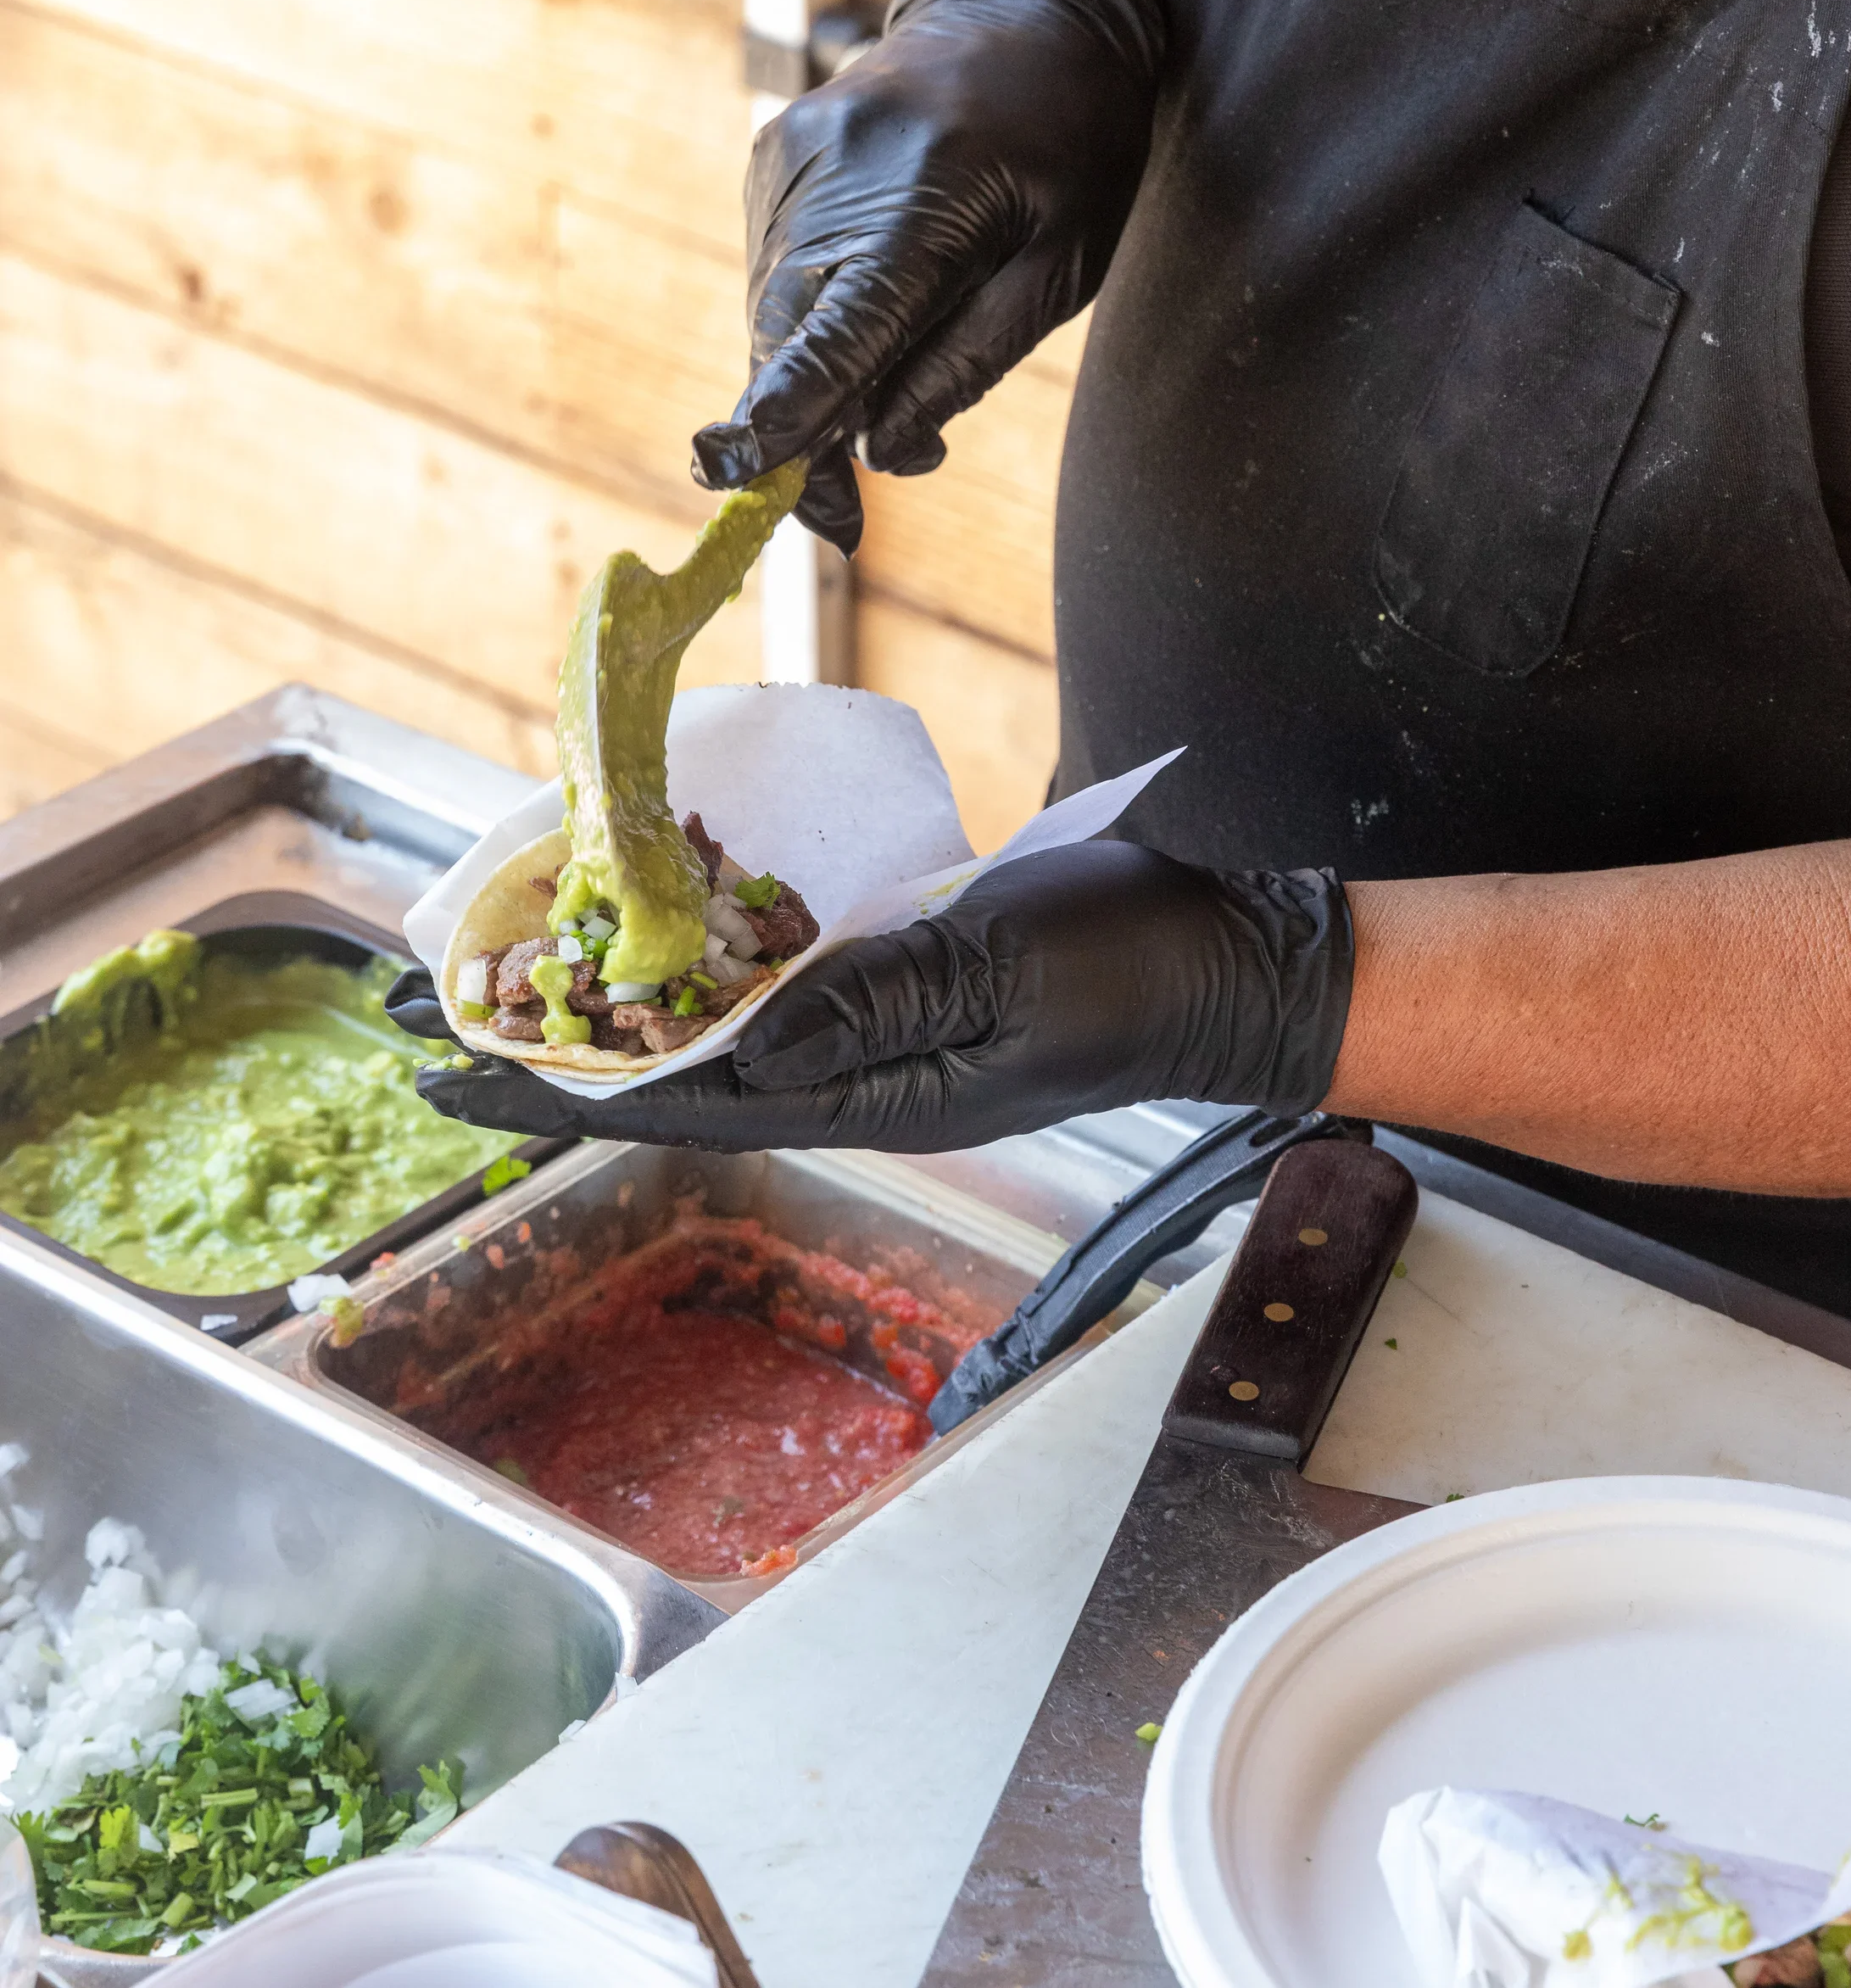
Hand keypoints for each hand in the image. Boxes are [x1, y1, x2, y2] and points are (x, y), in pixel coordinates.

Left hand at [396, 842, 1353, 1154]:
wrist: (1232, 961)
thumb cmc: (1133, 965)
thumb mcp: (1004, 968)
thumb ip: (876, 997)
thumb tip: (742, 1041)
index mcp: (875, 1095)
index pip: (681, 1107)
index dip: (554, 1091)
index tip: (444, 1079)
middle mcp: (859, 1075)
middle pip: (677, 1075)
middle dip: (551, 1045)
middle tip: (434, 1008)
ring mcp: (882, 1034)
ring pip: (722, 1030)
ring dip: (615, 1004)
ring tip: (513, 967)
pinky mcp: (906, 985)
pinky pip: (781, 985)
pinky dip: (703, 961)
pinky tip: (659, 928)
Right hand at [691, 0, 1165, 552]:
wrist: (1025, 0)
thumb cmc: (1072, 139)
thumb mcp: (1062, 264)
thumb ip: (968, 361)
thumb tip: (881, 450)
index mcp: (919, 203)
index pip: (829, 341)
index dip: (788, 428)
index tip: (756, 493)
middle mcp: (832, 176)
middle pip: (785, 343)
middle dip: (807, 432)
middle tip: (843, 511)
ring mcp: (789, 159)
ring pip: (771, 316)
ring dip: (809, 377)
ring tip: (873, 396)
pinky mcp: (772, 156)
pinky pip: (774, 272)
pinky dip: (807, 318)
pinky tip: (864, 311)